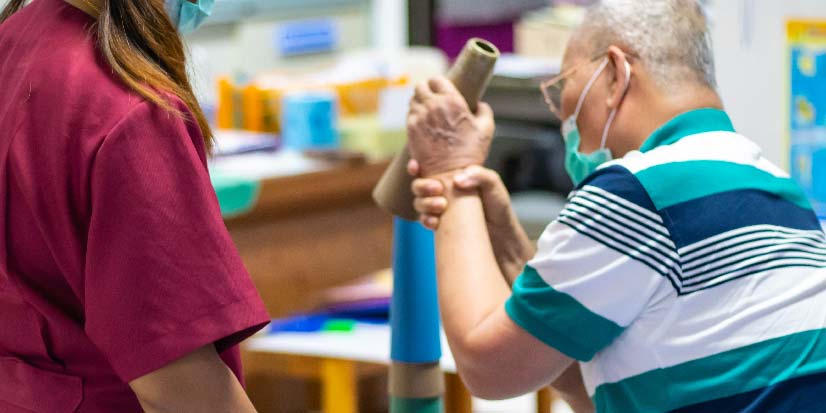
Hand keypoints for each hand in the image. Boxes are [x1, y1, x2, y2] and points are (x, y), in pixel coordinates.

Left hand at [407, 76, 495, 176]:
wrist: (450, 174)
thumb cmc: (470, 153)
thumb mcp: (486, 129)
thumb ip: (484, 110)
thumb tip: (479, 104)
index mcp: (451, 100)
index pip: (437, 79)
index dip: (439, 84)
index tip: (442, 89)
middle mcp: (432, 105)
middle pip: (421, 86)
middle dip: (427, 90)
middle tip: (433, 98)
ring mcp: (419, 117)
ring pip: (413, 99)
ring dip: (420, 101)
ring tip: (428, 110)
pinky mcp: (410, 130)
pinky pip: (409, 114)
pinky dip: (414, 114)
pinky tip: (423, 121)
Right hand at [408, 160, 534, 283]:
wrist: (501, 235)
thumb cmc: (498, 206)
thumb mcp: (494, 184)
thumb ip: (480, 175)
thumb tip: (458, 180)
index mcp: (452, 176)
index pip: (429, 167)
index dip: (416, 166)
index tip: (416, 166)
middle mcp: (443, 191)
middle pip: (418, 185)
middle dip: (422, 186)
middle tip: (437, 188)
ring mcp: (440, 208)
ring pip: (419, 203)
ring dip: (425, 203)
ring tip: (442, 205)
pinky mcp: (441, 225)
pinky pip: (425, 220)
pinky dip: (426, 220)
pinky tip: (435, 222)